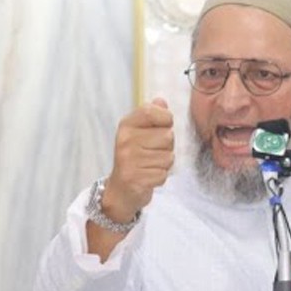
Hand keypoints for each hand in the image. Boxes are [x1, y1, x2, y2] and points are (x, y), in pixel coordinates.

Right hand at [102, 98, 173, 220]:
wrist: (121, 189)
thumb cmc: (135, 157)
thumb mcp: (140, 132)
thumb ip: (152, 116)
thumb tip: (161, 101)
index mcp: (126, 125)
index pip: (152, 112)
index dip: (166, 119)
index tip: (164, 126)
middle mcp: (125, 140)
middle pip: (167, 136)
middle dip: (167, 147)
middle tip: (154, 152)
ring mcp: (129, 159)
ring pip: (168, 157)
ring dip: (165, 163)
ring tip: (150, 165)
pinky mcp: (135, 178)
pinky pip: (164, 174)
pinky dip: (160, 177)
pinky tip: (148, 176)